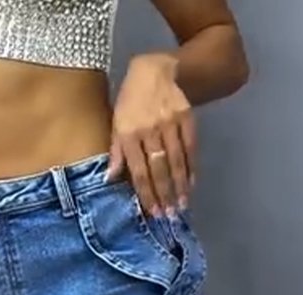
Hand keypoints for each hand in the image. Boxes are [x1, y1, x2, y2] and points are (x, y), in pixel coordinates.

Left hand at [107, 53, 195, 217]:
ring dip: (180, 185)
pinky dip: (192, 167)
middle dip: (165, 194)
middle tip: (169, 216)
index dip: (147, 193)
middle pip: (159, 168)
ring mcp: (170, 123)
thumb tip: (109, 180)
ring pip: (176, 160)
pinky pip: (191, 147)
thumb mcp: (116, 122)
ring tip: (182, 205)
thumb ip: (116, 152)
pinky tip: (192, 183)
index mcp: (129, 133)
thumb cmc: (130, 101)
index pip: (139, 171)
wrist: (155, 69)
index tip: (153, 212)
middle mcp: (149, 129)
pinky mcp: (186, 117)